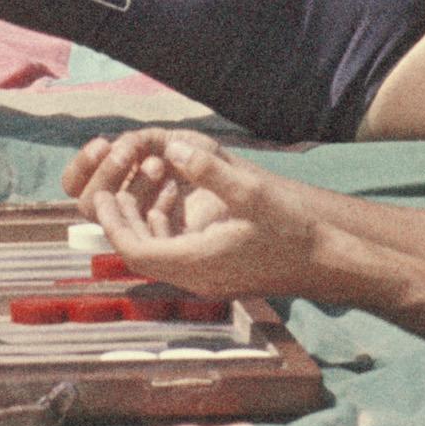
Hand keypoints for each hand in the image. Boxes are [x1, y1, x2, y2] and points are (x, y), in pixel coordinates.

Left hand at [65, 128, 326, 303]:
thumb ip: (209, 170)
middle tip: (110, 185)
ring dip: (142, 217)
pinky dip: (164, 222)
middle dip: (120, 219)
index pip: (136, 251)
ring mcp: (205, 277)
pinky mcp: (214, 271)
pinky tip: (172, 192)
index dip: (112, 224)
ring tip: (141, 180)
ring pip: (156, 251)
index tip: (100, 196)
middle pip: (139, 254)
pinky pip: (175, 248)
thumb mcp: (251, 192)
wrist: (324, 261)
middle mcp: (196, 277)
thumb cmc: (290, 228)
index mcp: (197, 263)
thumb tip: (173, 148)